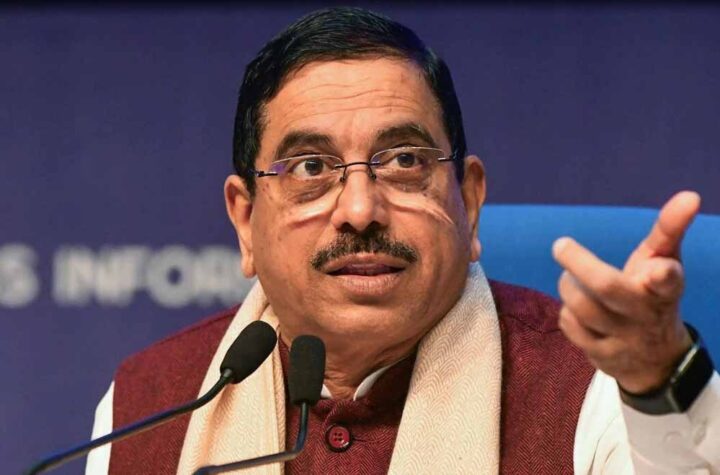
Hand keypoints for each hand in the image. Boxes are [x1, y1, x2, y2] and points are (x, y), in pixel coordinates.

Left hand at [552, 191, 700, 393]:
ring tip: (572, 278)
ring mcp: (624, 339)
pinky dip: (567, 311)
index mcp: (666, 289)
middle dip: (579, 263)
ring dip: (568, 285)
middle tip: (561, 245)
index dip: (662, 274)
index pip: (667, 281)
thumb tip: (690, 195)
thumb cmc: (653, 294)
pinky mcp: (603, 357)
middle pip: (607, 287)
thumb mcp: (666, 261)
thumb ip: (670, 229)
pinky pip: (570, 326)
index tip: (659, 268)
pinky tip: (577, 308)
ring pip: (582, 306)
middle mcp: (646, 315)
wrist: (656, 358)